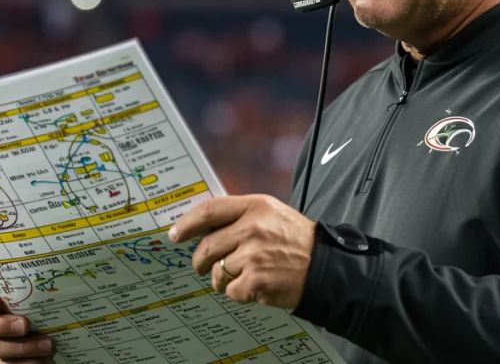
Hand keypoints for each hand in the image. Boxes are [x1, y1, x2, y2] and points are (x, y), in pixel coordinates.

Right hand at [0, 279, 55, 362]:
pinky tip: (44, 360)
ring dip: (22, 348)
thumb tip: (61, 263)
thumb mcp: (46, 291)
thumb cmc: (50, 304)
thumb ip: (41, 283)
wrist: (58, 333)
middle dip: (2, 326)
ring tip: (48, 346)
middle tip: (26, 325)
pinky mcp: (4, 361)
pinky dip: (27, 363)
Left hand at [169, 194, 315, 308]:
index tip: (175, 234)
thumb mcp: (272, 213)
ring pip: (218, 271)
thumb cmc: (296, 240)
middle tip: (201, 266)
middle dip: (200, 260)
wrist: (325, 266)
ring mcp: (254, 255)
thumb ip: (241, 215)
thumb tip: (204, 226)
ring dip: (222, 279)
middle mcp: (253, 228)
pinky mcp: (256, 281)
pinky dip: (238, 292)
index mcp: (255, 206)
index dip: (187, 223)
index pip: (210, 210)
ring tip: (240, 277)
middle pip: (207, 246)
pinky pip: (231, 290)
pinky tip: (254, 286)